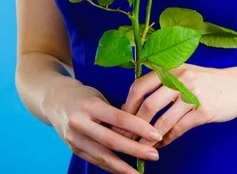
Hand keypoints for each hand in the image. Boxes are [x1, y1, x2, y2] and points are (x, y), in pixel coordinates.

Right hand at [47, 81, 161, 172]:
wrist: (55, 101)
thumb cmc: (84, 96)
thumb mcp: (99, 97)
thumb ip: (115, 113)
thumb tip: (137, 130)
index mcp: (89, 106)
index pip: (118, 118)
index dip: (138, 127)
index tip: (155, 133)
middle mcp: (80, 123)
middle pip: (111, 140)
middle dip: (135, 149)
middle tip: (154, 154)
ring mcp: (74, 139)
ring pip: (102, 155)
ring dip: (124, 166)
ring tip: (140, 171)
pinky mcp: (73, 150)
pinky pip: (95, 160)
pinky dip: (111, 167)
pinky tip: (124, 170)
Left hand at [116, 63, 236, 149]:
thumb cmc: (206, 81)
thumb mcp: (184, 74)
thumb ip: (162, 83)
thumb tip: (132, 103)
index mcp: (172, 68)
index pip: (140, 86)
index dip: (127, 105)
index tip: (120, 120)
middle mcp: (180, 79)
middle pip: (148, 105)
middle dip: (133, 125)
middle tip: (125, 138)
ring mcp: (192, 94)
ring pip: (162, 120)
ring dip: (148, 137)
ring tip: (140, 147)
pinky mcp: (203, 111)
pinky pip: (178, 129)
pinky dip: (166, 140)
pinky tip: (160, 146)